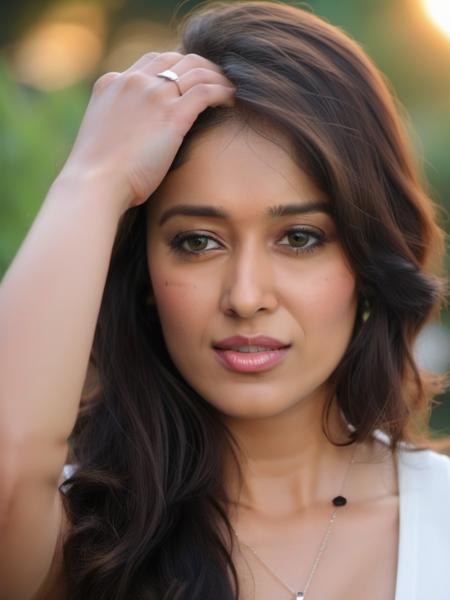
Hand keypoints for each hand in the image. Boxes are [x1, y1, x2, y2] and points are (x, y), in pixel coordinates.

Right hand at [61, 52, 235, 212]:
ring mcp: (153, 95)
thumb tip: (136, 137)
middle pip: (176, 59)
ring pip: (196, 70)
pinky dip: (223, 91)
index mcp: (112, 83)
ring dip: (216, 76)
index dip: (175, 67)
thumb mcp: (104, 136)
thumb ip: (120, 123)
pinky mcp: (172, 114)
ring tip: (229, 89)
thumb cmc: (98, 174)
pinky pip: (206, 90)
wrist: (96, 183)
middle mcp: (134, 82)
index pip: (151, 62)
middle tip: (216, 80)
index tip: (190, 80)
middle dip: (200, 66)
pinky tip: (231, 99)